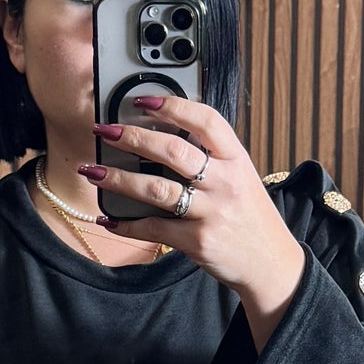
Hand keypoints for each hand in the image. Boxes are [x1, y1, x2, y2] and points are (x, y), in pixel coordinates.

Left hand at [79, 94, 307, 324]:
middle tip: (104, 130)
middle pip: (173, 151)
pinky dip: (127, 224)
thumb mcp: (241, 177)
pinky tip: (109, 219)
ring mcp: (211, 213)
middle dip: (132, 137)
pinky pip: (154, 229)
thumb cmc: (250, 217)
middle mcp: (225, 182)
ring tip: (92, 170)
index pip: (205, 120)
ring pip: (156, 189)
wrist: (271, 264)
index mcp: (236, 159)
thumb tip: (164, 136)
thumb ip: (212, 158)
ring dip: (118, 179)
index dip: (173, 105)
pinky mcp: (197, 241)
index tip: (143, 99)